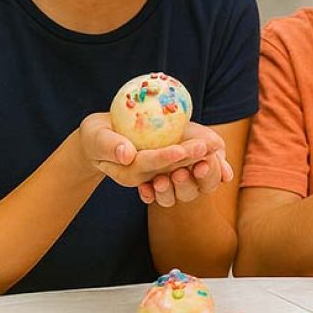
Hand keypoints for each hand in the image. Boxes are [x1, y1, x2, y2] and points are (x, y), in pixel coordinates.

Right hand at [76, 113, 211, 189]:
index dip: (163, 158)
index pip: (148, 164)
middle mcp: (147, 176)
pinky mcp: (168, 162)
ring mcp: (159, 170)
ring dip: (199, 158)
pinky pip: (187, 162)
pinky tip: (216, 148)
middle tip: (205, 146)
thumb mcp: (96, 136)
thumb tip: (126, 154)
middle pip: (170, 167)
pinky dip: (201, 157)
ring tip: (213, 146)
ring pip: (182, 166)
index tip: (178, 150)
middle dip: (188, 157)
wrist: (103, 138)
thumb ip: (109, 145)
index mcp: (128, 173)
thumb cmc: (96, 136)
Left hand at [136, 123, 233, 206]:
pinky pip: (148, 198)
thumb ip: (217, 156)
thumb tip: (227, 177)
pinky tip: (145, 186)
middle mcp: (187, 187)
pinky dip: (147, 194)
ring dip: (165, 192)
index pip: (210, 181)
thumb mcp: (206, 139)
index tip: (202, 164)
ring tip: (160, 180)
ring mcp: (168, 188)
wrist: (166, 123)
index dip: (207, 175)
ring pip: (168, 200)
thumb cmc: (190, 133)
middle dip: (184, 183)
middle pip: (189, 194)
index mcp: (204, 177)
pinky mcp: (149, 187)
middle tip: (179, 173)